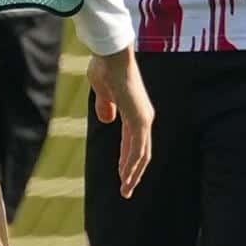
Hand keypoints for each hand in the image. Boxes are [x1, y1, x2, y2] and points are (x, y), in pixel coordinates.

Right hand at [88, 46, 153, 197]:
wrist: (110, 55)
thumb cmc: (105, 69)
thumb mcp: (103, 93)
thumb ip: (106, 107)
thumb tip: (107, 120)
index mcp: (135, 112)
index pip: (135, 143)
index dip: (128, 161)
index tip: (122, 176)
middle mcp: (143, 117)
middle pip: (142, 152)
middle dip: (134, 173)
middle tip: (126, 190)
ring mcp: (143, 118)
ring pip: (142, 154)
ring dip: (133, 173)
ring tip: (126, 190)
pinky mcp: (139, 118)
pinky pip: (137, 147)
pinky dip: (131, 163)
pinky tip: (125, 176)